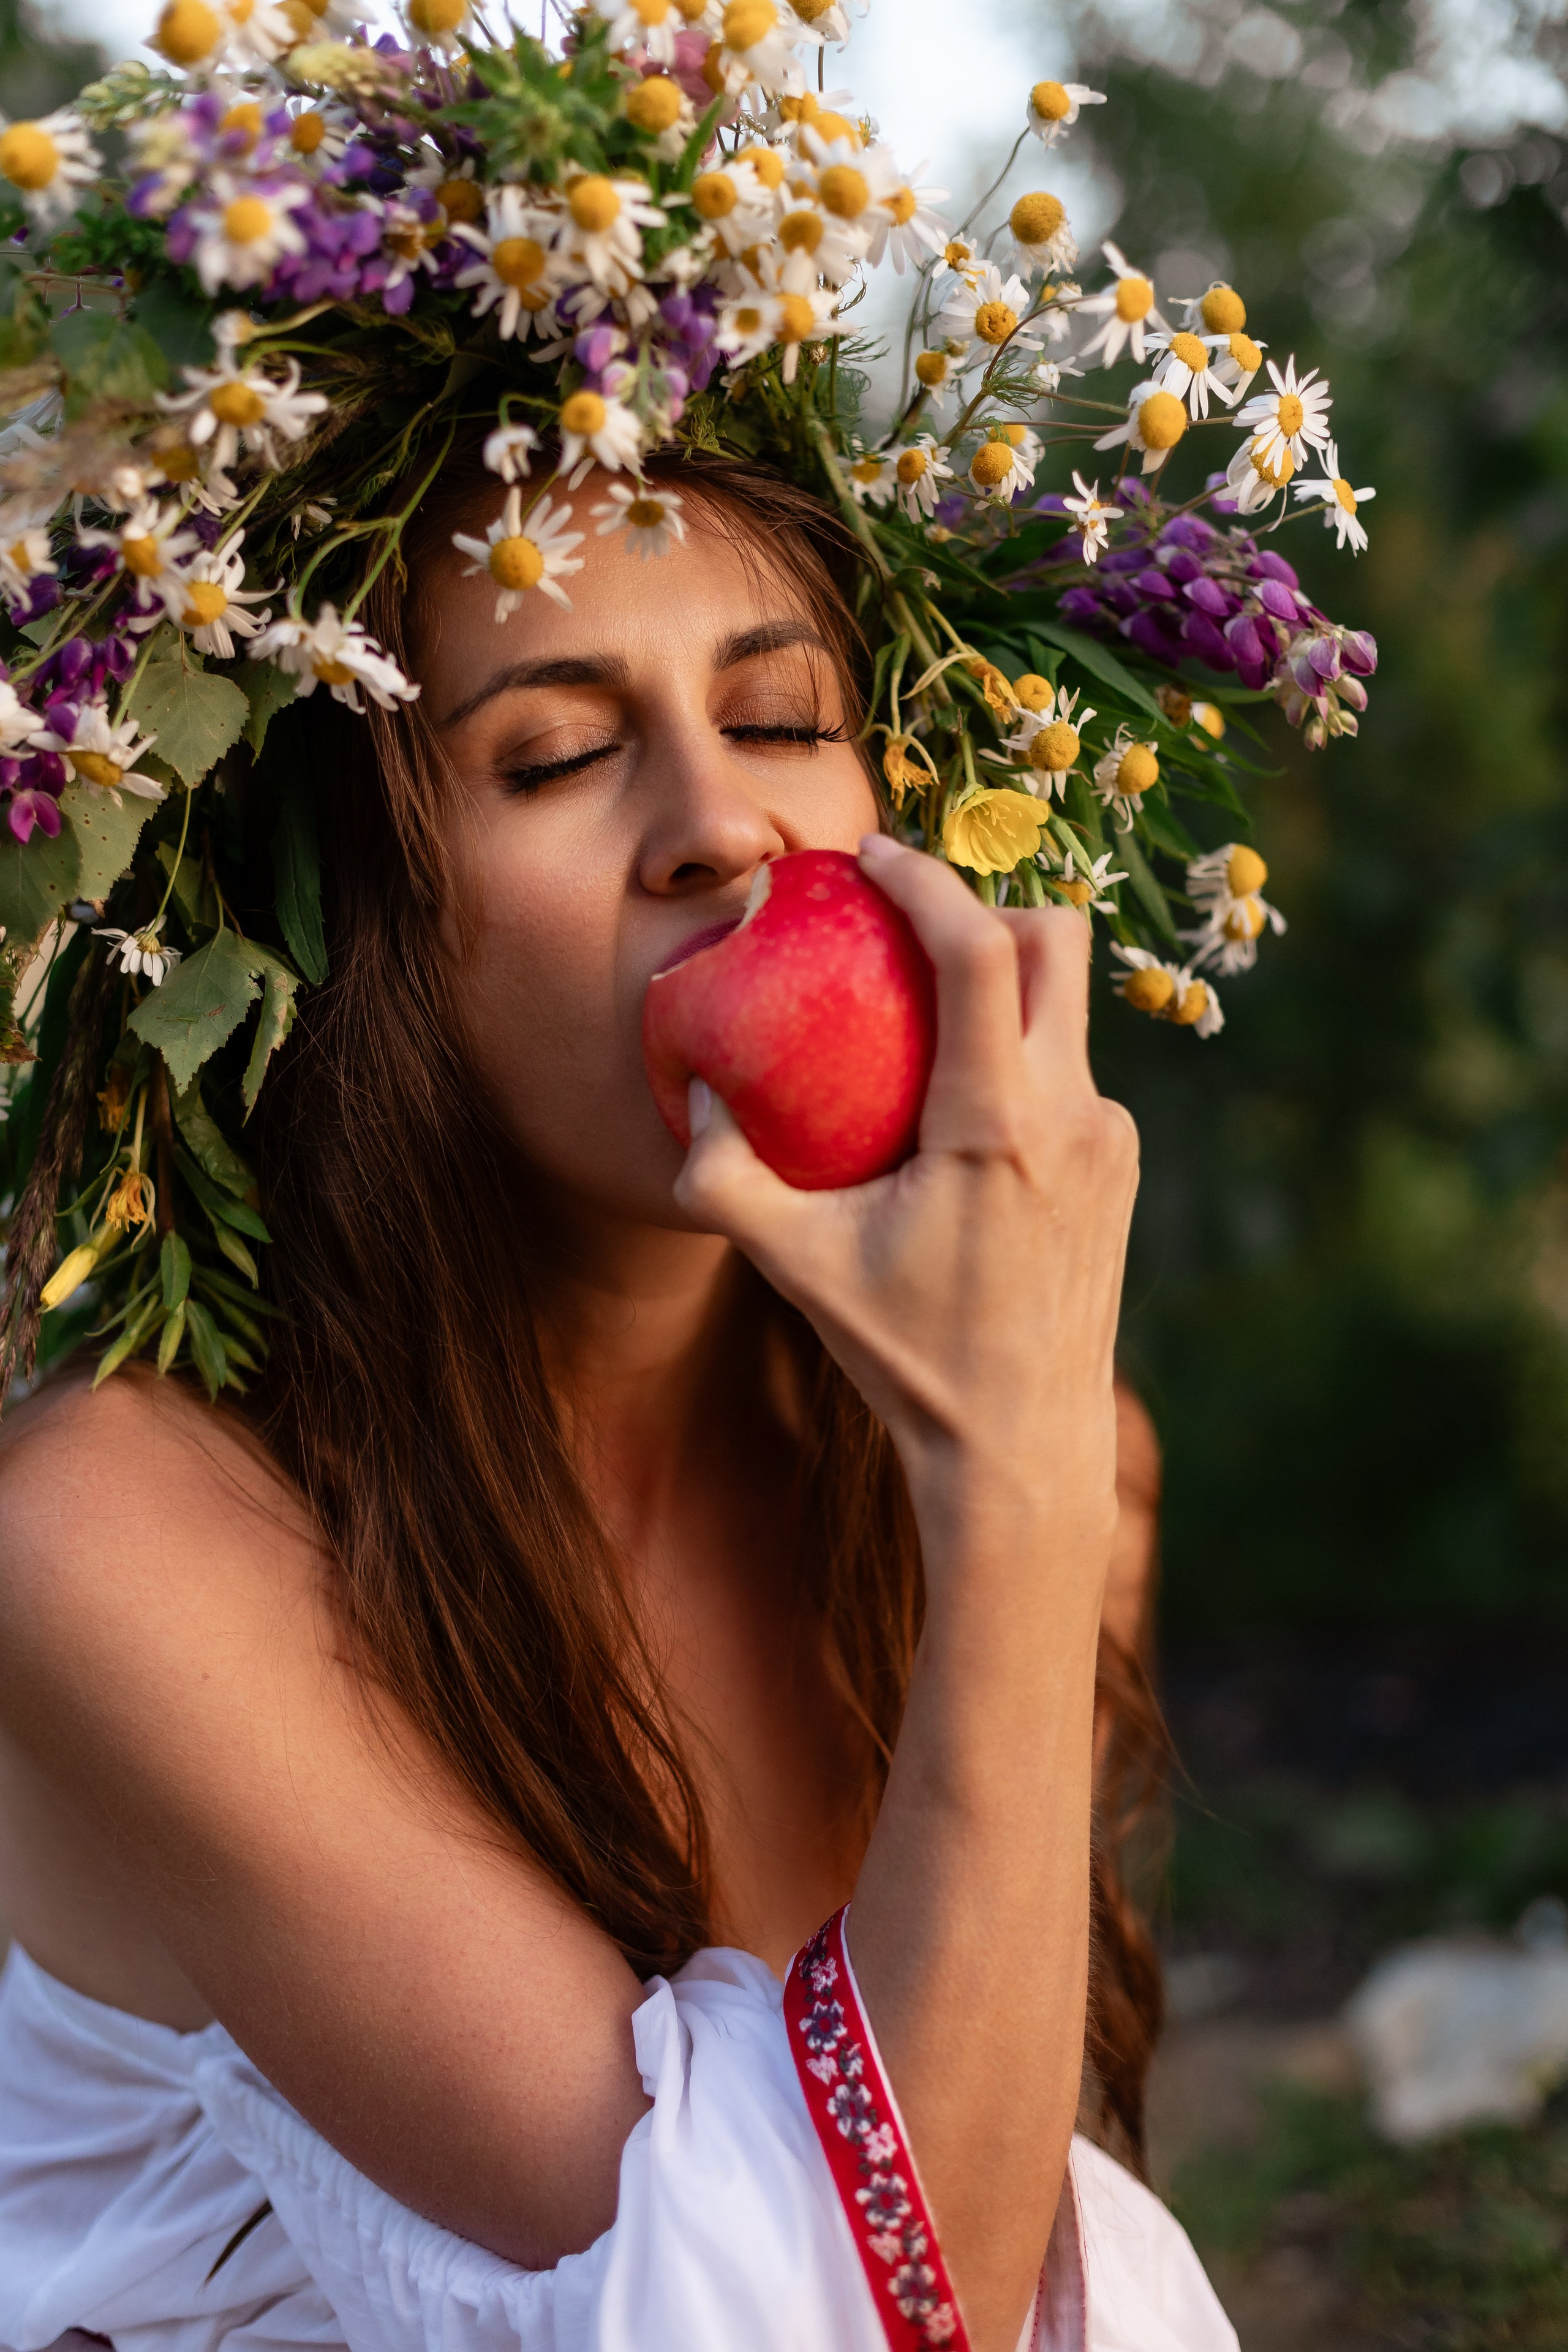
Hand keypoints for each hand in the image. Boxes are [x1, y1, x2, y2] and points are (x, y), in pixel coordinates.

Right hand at [674, 836, 1138, 1574]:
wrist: (1021, 1447)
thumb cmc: (907, 1357)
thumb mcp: (798, 1268)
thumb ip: (725, 1181)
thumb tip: (689, 1098)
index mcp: (1000, 1126)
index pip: (982, 949)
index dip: (927, 881)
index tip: (871, 858)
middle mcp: (1075, 1116)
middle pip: (1056, 941)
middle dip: (983, 904)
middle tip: (905, 922)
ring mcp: (1112, 1140)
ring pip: (1068, 1006)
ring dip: (1003, 980)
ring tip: (922, 1013)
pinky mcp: (1121, 1166)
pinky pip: (1070, 1069)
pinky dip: (1018, 1050)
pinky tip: (959, 1099)